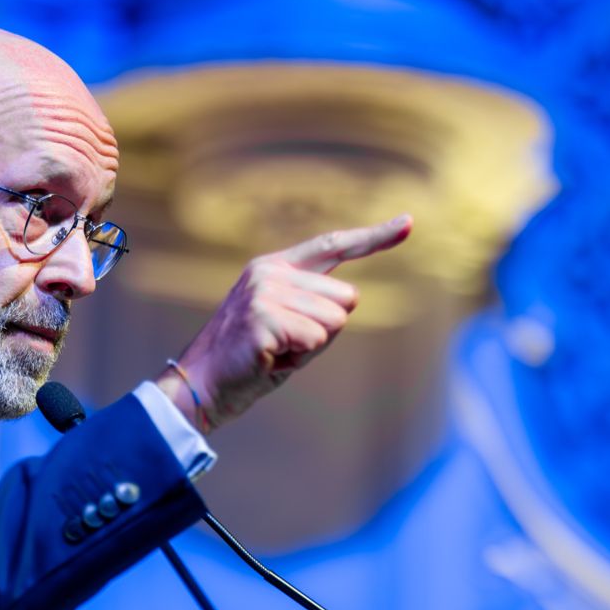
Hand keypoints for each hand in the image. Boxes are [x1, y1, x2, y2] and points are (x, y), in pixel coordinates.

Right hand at [157, 215, 411, 430]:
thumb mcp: (285, 324)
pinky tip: (268, 359)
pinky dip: (299, 358)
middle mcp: (269, 271)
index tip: (408, 222)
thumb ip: (314, 304)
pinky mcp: (262, 317)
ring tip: (274, 352)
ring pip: (334, 322)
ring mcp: (264, 292)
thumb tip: (350, 298)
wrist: (201, 387)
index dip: (374, 237)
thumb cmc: (250, 362)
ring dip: (311, 347)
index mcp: (275, 267)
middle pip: (346, 298)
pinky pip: (315, 340)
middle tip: (284, 345)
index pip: (332, 245)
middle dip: (325, 330)